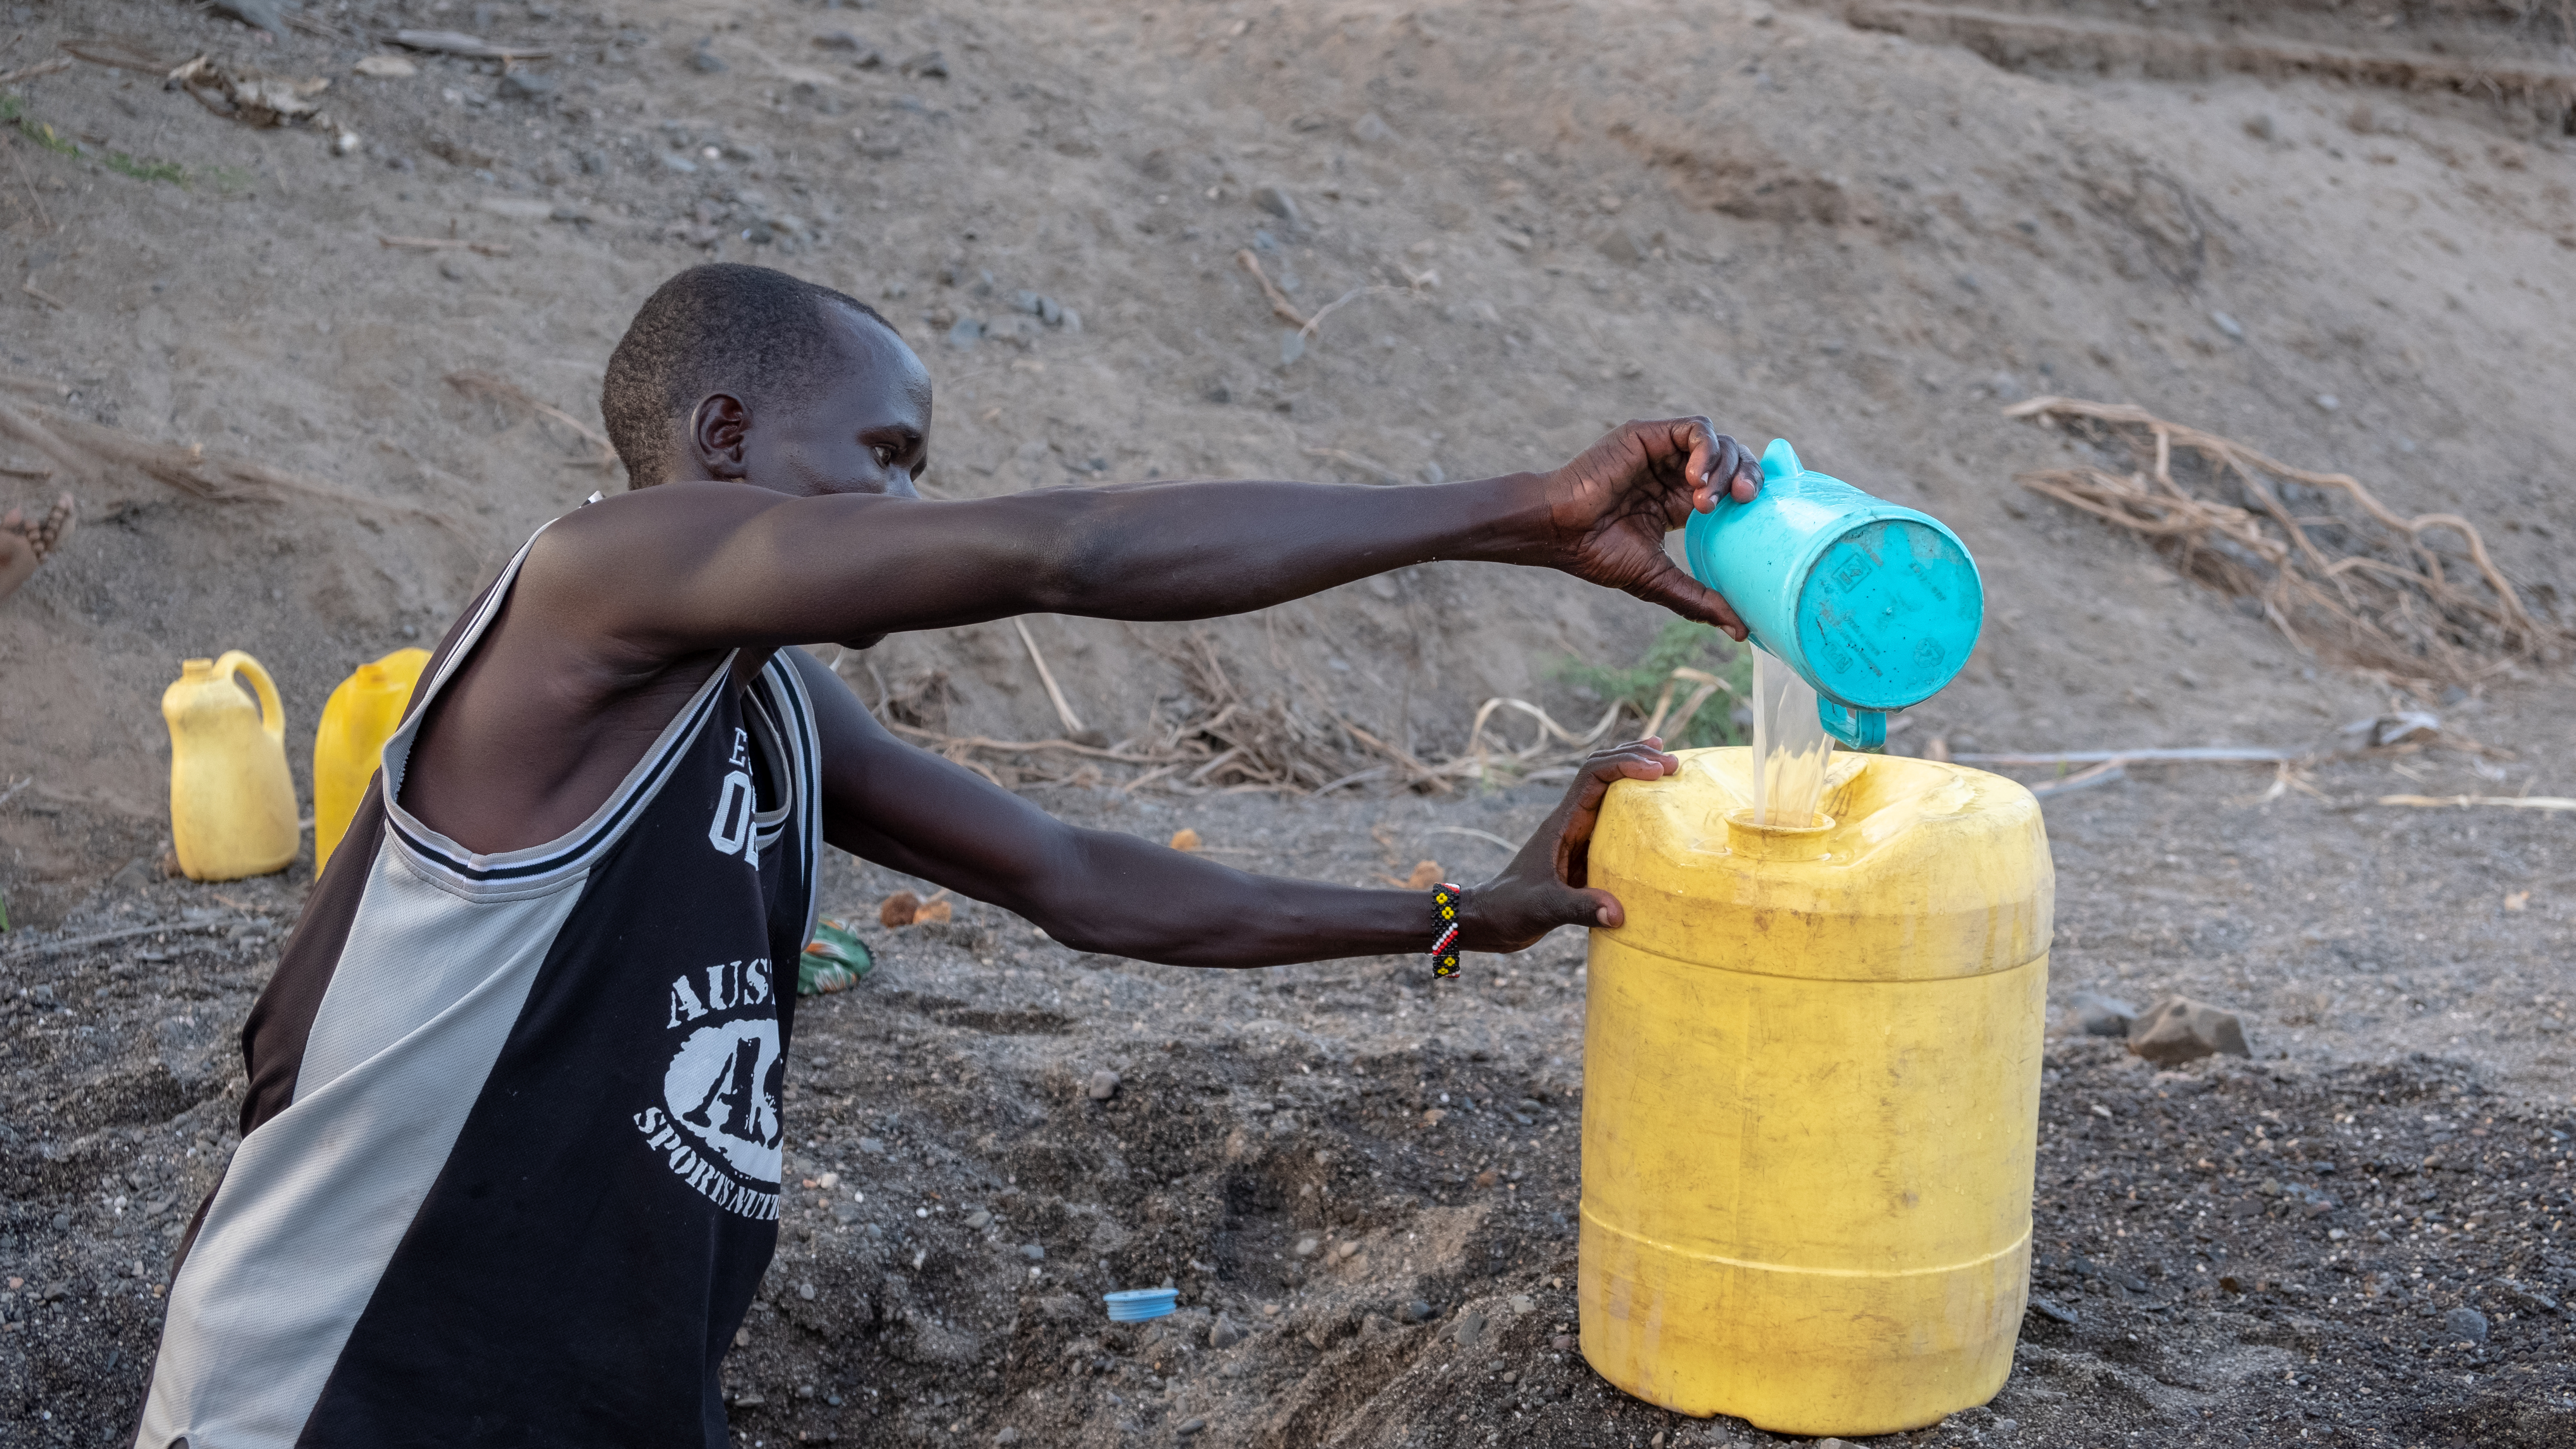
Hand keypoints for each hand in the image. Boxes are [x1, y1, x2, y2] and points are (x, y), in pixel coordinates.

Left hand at [1457, 738, 1678, 952]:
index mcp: (1562, 822)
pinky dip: (1634, 805)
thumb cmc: (1510, 909)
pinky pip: (1613, 818)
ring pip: (1608, 790)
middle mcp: (1571, 821)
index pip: (1593, 776)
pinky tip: (1653, 808)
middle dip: (1636, 759)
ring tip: (1669, 765)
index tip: (1656, 771)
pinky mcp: (1584, 851)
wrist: (1491, 919)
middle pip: (1603, 771)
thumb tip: (1619, 913)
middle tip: (1673, 763)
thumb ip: (1578, 908)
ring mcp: (1578, 834)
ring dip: (1635, 773)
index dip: (1624, 764)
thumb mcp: (1544, 908)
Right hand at [1532, 418, 1759, 637]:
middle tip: (1742, 501)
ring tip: (1706, 500)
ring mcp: (1662, 452)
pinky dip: (1706, 449)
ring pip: (1718, 442)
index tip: (1755, 517)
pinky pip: (1695, 429)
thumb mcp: (1657, 579)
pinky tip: (1695, 478)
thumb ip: (1699, 599)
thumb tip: (1741, 632)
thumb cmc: (1597, 554)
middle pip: (1733, 460)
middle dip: (1747, 477)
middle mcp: (1674, 473)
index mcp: (1680, 502)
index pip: (1732, 488)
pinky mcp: (1649, 435)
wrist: (1560, 532)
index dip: (1750, 496)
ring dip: (1724, 468)